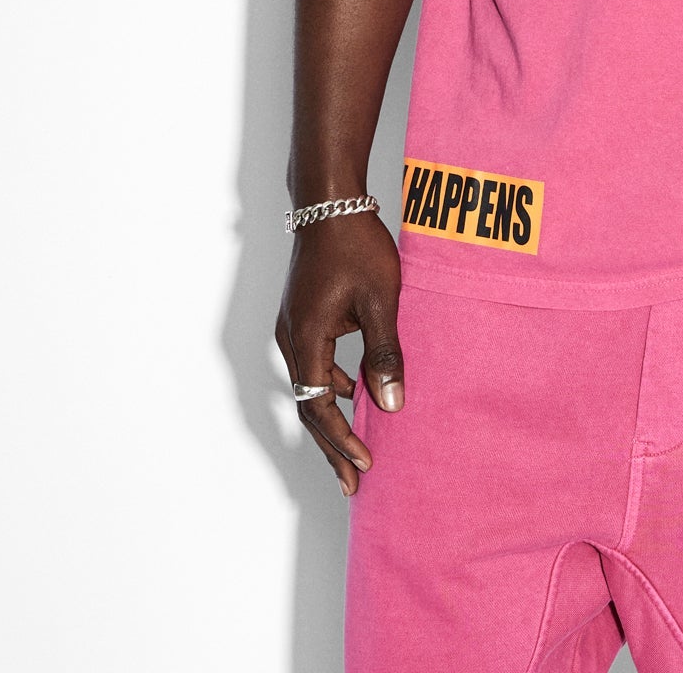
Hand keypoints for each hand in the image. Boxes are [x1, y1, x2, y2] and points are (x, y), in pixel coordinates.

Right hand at [275, 210, 403, 496]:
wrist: (331, 202)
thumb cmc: (357, 246)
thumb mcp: (381, 301)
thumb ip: (384, 354)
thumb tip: (390, 405)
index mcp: (306, 339)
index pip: (318, 407)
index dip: (341, 440)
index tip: (364, 465)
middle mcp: (291, 338)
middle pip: (308, 405)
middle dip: (332, 444)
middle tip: (354, 481)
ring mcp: (294, 327)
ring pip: (310, 386)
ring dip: (332, 417)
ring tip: (356, 447)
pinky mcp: (303, 316)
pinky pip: (314, 364)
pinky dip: (332, 387)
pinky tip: (356, 393)